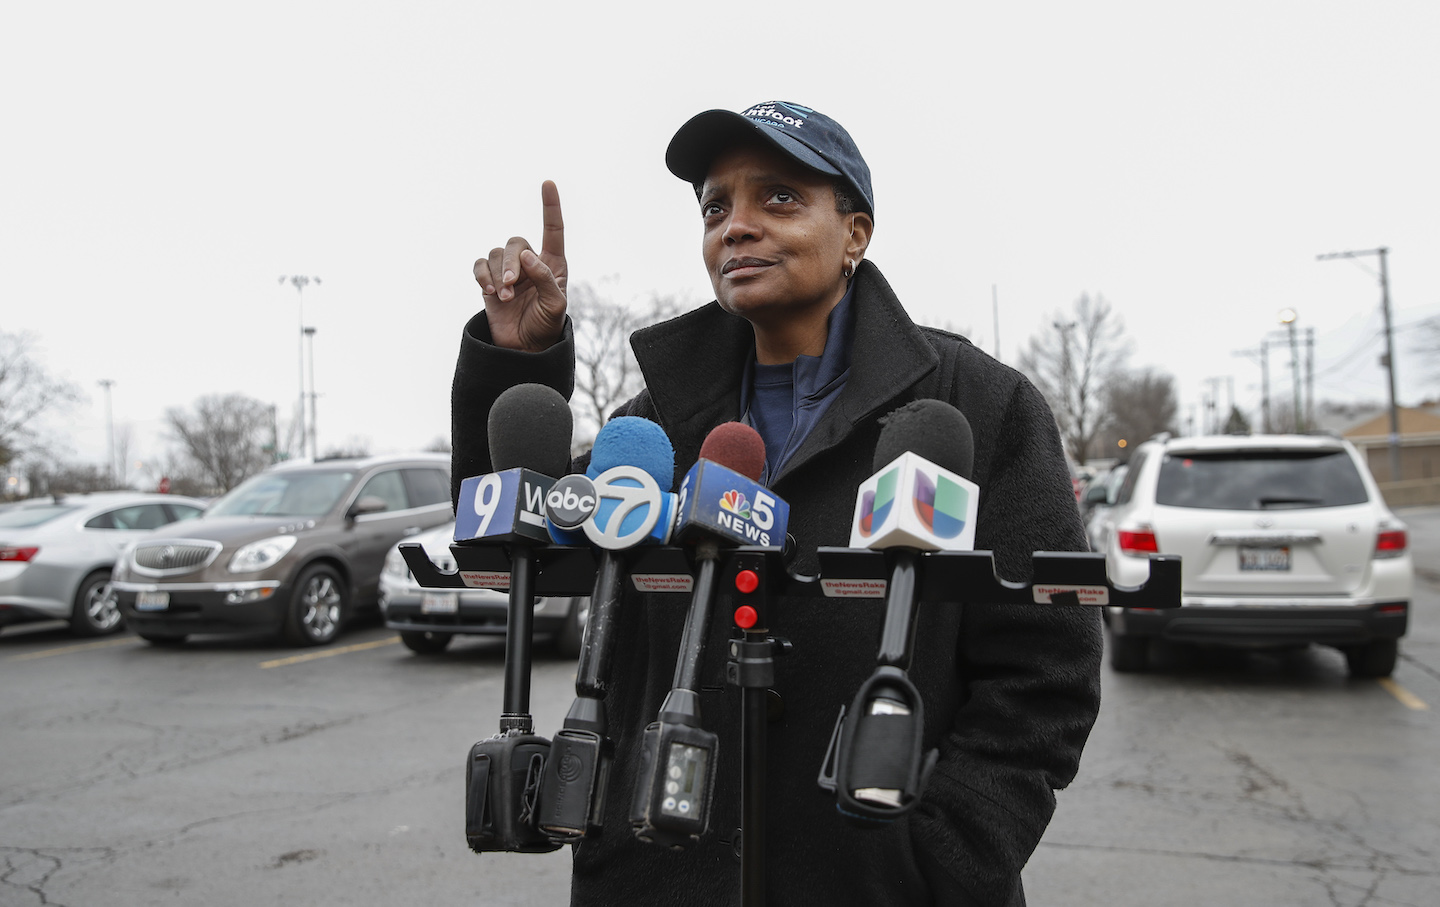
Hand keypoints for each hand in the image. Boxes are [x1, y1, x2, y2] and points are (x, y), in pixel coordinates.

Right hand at [473, 180, 567, 351]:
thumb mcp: (556, 305)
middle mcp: (529, 263)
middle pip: (516, 243)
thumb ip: (545, 278)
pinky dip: (482, 276)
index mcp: (552, 264)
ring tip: (504, 297)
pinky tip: (490, 292)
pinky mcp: (489, 281)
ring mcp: (508, 271)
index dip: (550, 206)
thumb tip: (528, 255)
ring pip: (495, 253)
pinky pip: (480, 265)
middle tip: (511, 285)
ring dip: (497, 274)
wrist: (525, 348)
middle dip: (510, 262)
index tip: (548, 183)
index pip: (553, 230)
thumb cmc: (546, 326)